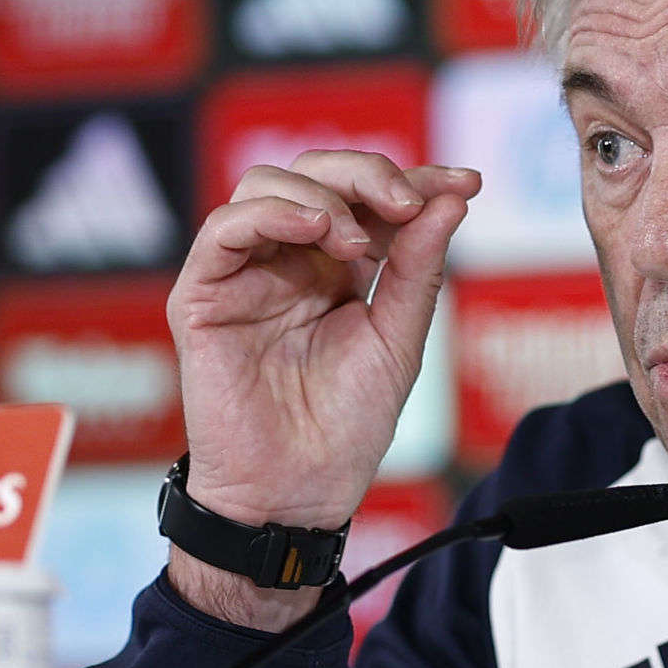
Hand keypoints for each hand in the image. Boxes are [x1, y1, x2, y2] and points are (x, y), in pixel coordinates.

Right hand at [165, 151, 477, 628]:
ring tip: (357, 241)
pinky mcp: (203, 296)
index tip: (465, 182)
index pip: (368, 197)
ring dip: (322, 194)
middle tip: (408, 202)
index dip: (415, 179)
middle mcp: (288, 259)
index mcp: (336, 266)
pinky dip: (270, 214)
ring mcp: (244, 273)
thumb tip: (450, 198)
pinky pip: (224, 230)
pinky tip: (316, 229)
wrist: (298, 493)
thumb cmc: (346, 428)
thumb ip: (417, 267)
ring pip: (266, 185)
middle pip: (316, 173)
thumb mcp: (398, 340)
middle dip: (369, 175)